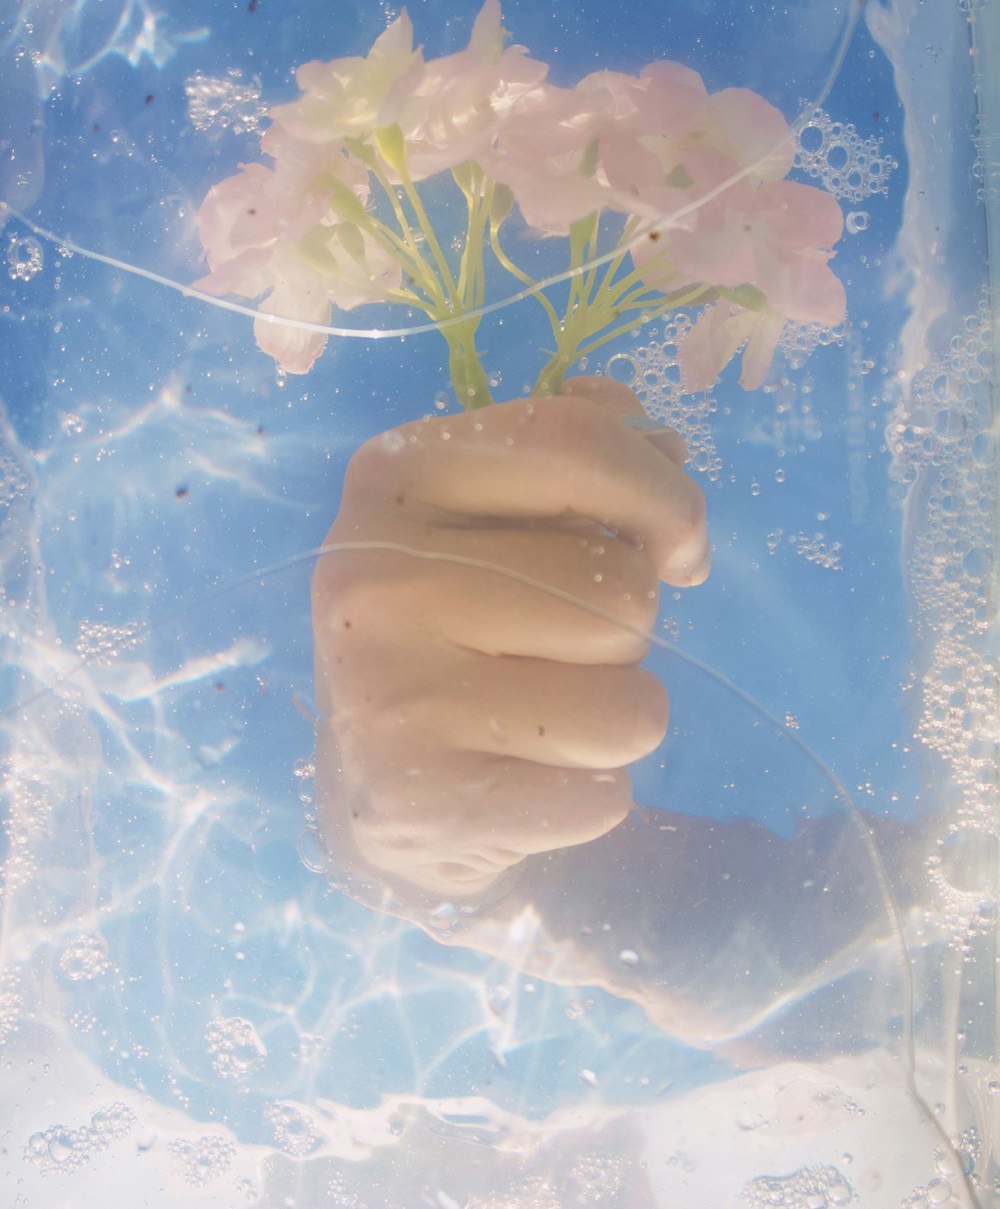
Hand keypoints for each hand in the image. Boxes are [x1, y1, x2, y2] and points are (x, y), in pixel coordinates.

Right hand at [311, 377, 708, 898]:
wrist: (376, 785)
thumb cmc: (459, 625)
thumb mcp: (496, 517)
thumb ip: (579, 462)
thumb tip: (665, 443)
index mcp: (397, 478)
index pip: (576, 443)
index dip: (665, 496)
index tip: (680, 547)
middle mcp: (377, 577)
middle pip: (621, 590)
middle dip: (627, 629)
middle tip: (557, 650)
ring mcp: (392, 696)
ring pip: (629, 704)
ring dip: (617, 716)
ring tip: (542, 716)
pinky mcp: (427, 806)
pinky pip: (603, 795)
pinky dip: (588, 795)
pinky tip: (521, 781)